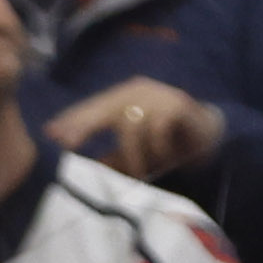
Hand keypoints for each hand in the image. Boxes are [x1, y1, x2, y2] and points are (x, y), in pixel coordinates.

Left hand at [46, 79, 225, 178]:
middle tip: (67, 145)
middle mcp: (138, 91)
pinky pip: (156, 127)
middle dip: (83, 126)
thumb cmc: (172, 144)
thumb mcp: (140, 154)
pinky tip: (165, 158)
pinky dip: (158, 147)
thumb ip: (116, 159)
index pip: (92, 106)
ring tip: (143, 171)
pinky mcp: (177, 104)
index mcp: (124, 98)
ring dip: (135, 153)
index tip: (49, 134)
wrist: (214, 135)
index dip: (71, 120)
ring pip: (130, 122)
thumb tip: (89, 169)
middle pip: (103, 107)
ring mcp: (158, 96)